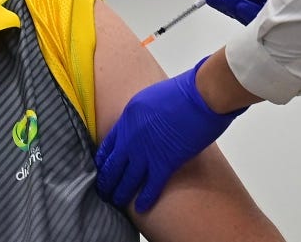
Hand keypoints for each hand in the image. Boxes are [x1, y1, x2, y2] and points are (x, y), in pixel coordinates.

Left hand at [95, 58, 245, 212]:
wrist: (199, 95)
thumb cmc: (182, 92)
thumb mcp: (149, 98)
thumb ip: (142, 116)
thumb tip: (144, 127)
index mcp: (127, 118)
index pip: (108, 144)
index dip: (103, 160)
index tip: (101, 169)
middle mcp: (131, 137)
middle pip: (113, 164)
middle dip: (106, 180)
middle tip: (103, 191)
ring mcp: (146, 151)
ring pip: (127, 179)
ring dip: (120, 192)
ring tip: (115, 201)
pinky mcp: (165, 162)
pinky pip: (151, 186)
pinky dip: (144, 199)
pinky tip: (139, 208)